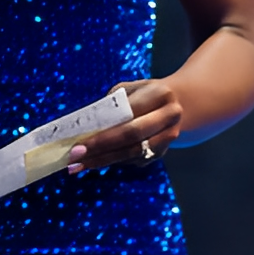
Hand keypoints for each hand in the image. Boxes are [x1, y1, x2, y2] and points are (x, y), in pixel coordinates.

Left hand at [66, 78, 181, 173]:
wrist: (178, 102)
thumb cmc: (144, 93)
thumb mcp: (129, 89)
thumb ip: (111, 105)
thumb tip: (85, 126)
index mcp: (160, 95)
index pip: (128, 117)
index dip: (103, 132)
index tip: (78, 142)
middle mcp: (169, 117)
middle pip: (132, 138)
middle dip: (101, 149)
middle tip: (75, 156)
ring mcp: (168, 137)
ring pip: (133, 153)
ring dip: (103, 160)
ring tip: (79, 165)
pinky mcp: (162, 152)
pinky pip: (134, 159)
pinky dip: (112, 160)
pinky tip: (93, 161)